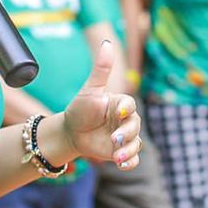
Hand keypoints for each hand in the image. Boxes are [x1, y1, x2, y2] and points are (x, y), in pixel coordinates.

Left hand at [61, 41, 142, 169]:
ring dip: (129, 150)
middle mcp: (125, 120)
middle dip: (126, 133)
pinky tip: (122, 164)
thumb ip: (101, 68)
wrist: (71, 132)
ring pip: (136, 143)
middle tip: (114, 139)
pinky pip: (133, 158)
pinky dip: (130, 162)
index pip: (130, 105)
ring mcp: (124, 137)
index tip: (118, 112)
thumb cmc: (81, 108)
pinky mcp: (121, 152)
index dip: (126, 108)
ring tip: (117, 156)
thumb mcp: (90, 89)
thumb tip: (108, 42)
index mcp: (120, 104)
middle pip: (135, 126)